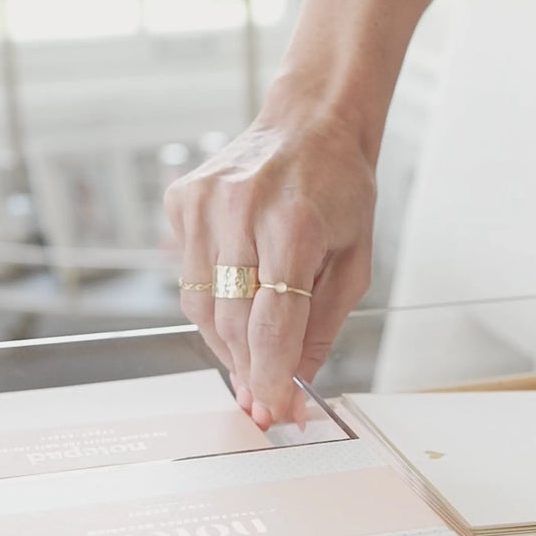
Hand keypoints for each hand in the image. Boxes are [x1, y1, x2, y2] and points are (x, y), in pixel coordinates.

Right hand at [164, 86, 375, 429]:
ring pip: (202, 307)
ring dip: (227, 344)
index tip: (276, 411)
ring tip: (253, 358)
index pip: (273, 325)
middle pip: (232, 323)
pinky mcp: (182, 200)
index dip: (273, 378)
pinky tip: (238, 297)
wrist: (310, 124)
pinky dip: (212, 302)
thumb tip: (295, 382)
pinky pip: (190, 277)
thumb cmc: (340, 190)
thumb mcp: (354, 260)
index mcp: (295, 224)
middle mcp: (241, 210)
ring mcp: (204, 203)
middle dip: (250, 370)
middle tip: (265, 397)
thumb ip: (323, 324)